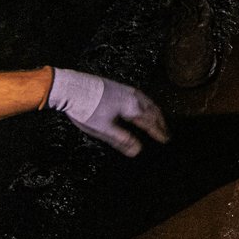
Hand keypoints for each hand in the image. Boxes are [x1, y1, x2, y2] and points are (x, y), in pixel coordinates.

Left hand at [48, 68, 169, 156]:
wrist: (73, 87)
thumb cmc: (87, 109)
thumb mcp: (103, 129)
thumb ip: (121, 140)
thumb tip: (137, 151)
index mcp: (132, 107)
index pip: (150, 122)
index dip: (158, 132)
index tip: (165, 140)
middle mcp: (134, 97)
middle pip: (153, 111)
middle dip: (161, 123)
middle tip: (166, 132)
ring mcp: (128, 90)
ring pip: (149, 102)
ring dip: (156, 113)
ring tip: (159, 121)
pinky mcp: (121, 87)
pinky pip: (142, 97)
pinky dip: (149, 106)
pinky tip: (143, 108)